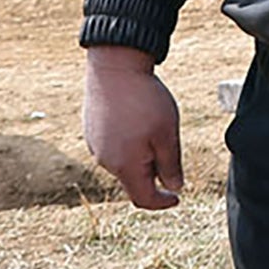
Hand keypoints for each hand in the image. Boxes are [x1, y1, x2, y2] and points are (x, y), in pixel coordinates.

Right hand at [83, 47, 185, 208]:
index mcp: (125, 166)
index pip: (143, 199)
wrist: (114, 66)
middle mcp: (105, 160)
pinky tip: (136, 119)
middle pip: (133, 180)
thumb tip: (174, 188)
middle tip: (169, 148)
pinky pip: (112, 146)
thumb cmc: (144, 100)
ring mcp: (95, 144)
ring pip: (123, 162)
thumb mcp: (167, 134)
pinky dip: (128, 143)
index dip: (162, 202)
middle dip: (153, 174)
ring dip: (141, 156)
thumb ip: (170, 166)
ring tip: (153, 126)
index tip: (177, 197)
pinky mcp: (91, 129)